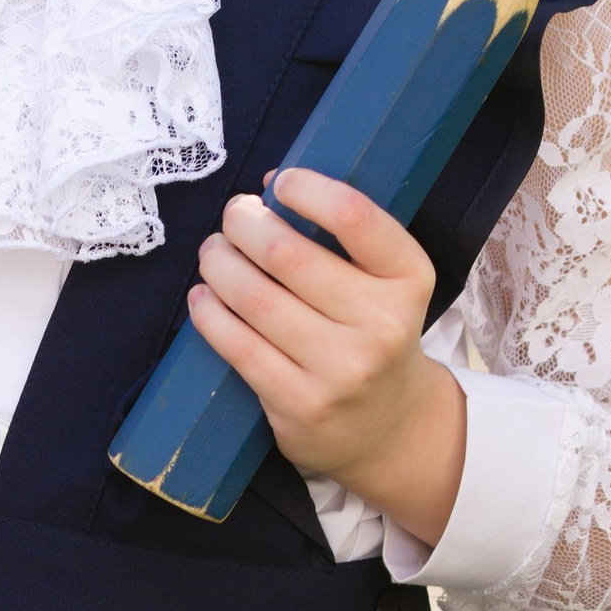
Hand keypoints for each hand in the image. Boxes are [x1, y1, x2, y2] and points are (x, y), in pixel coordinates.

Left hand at [188, 170, 465, 542]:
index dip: (308, 189)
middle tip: (233, 218)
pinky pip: (239, 346)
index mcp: (407, 279)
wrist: (389, 428)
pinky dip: (209, 314)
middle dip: (245, 224)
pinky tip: (202, 298)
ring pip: (255, 299)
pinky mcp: (301, 404)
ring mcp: (340, 369)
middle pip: (288, 255)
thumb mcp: (385, 284)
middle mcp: (381, 324)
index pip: (355, 217)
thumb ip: (344, 239)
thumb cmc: (372, 335)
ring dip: (219, 264)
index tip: (281, 182)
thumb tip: (270, 186)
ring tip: (213, 253)